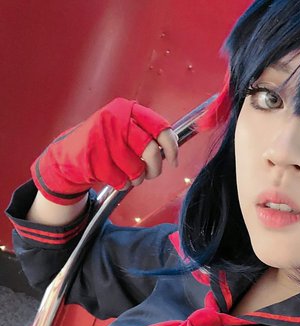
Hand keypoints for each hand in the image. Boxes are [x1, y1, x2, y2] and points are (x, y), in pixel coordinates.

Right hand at [31, 98, 177, 204]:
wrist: (68, 155)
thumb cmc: (104, 144)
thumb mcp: (124, 129)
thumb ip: (146, 133)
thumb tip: (172, 146)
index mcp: (127, 109)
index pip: (159, 127)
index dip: (171, 147)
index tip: (174, 160)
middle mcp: (115, 119)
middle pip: (150, 151)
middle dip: (154, 169)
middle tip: (150, 174)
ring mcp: (102, 138)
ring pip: (136, 169)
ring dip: (136, 178)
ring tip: (127, 174)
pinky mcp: (93, 158)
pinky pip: (121, 180)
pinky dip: (121, 184)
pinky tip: (113, 176)